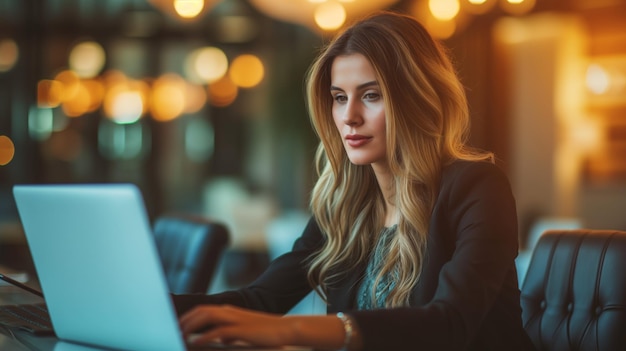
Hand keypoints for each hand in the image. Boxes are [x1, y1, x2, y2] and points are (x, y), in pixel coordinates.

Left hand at [179, 304, 295, 346]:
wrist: (285, 329)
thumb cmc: (265, 332)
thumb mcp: (244, 331)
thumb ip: (230, 333)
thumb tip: (220, 339)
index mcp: (229, 311)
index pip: (203, 310)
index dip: (188, 317)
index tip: (177, 326)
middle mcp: (229, 312)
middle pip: (201, 310)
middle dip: (185, 320)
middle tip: (173, 332)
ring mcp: (235, 319)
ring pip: (206, 316)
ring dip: (191, 326)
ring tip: (181, 336)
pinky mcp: (240, 329)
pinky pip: (217, 331)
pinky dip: (204, 337)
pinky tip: (196, 343)